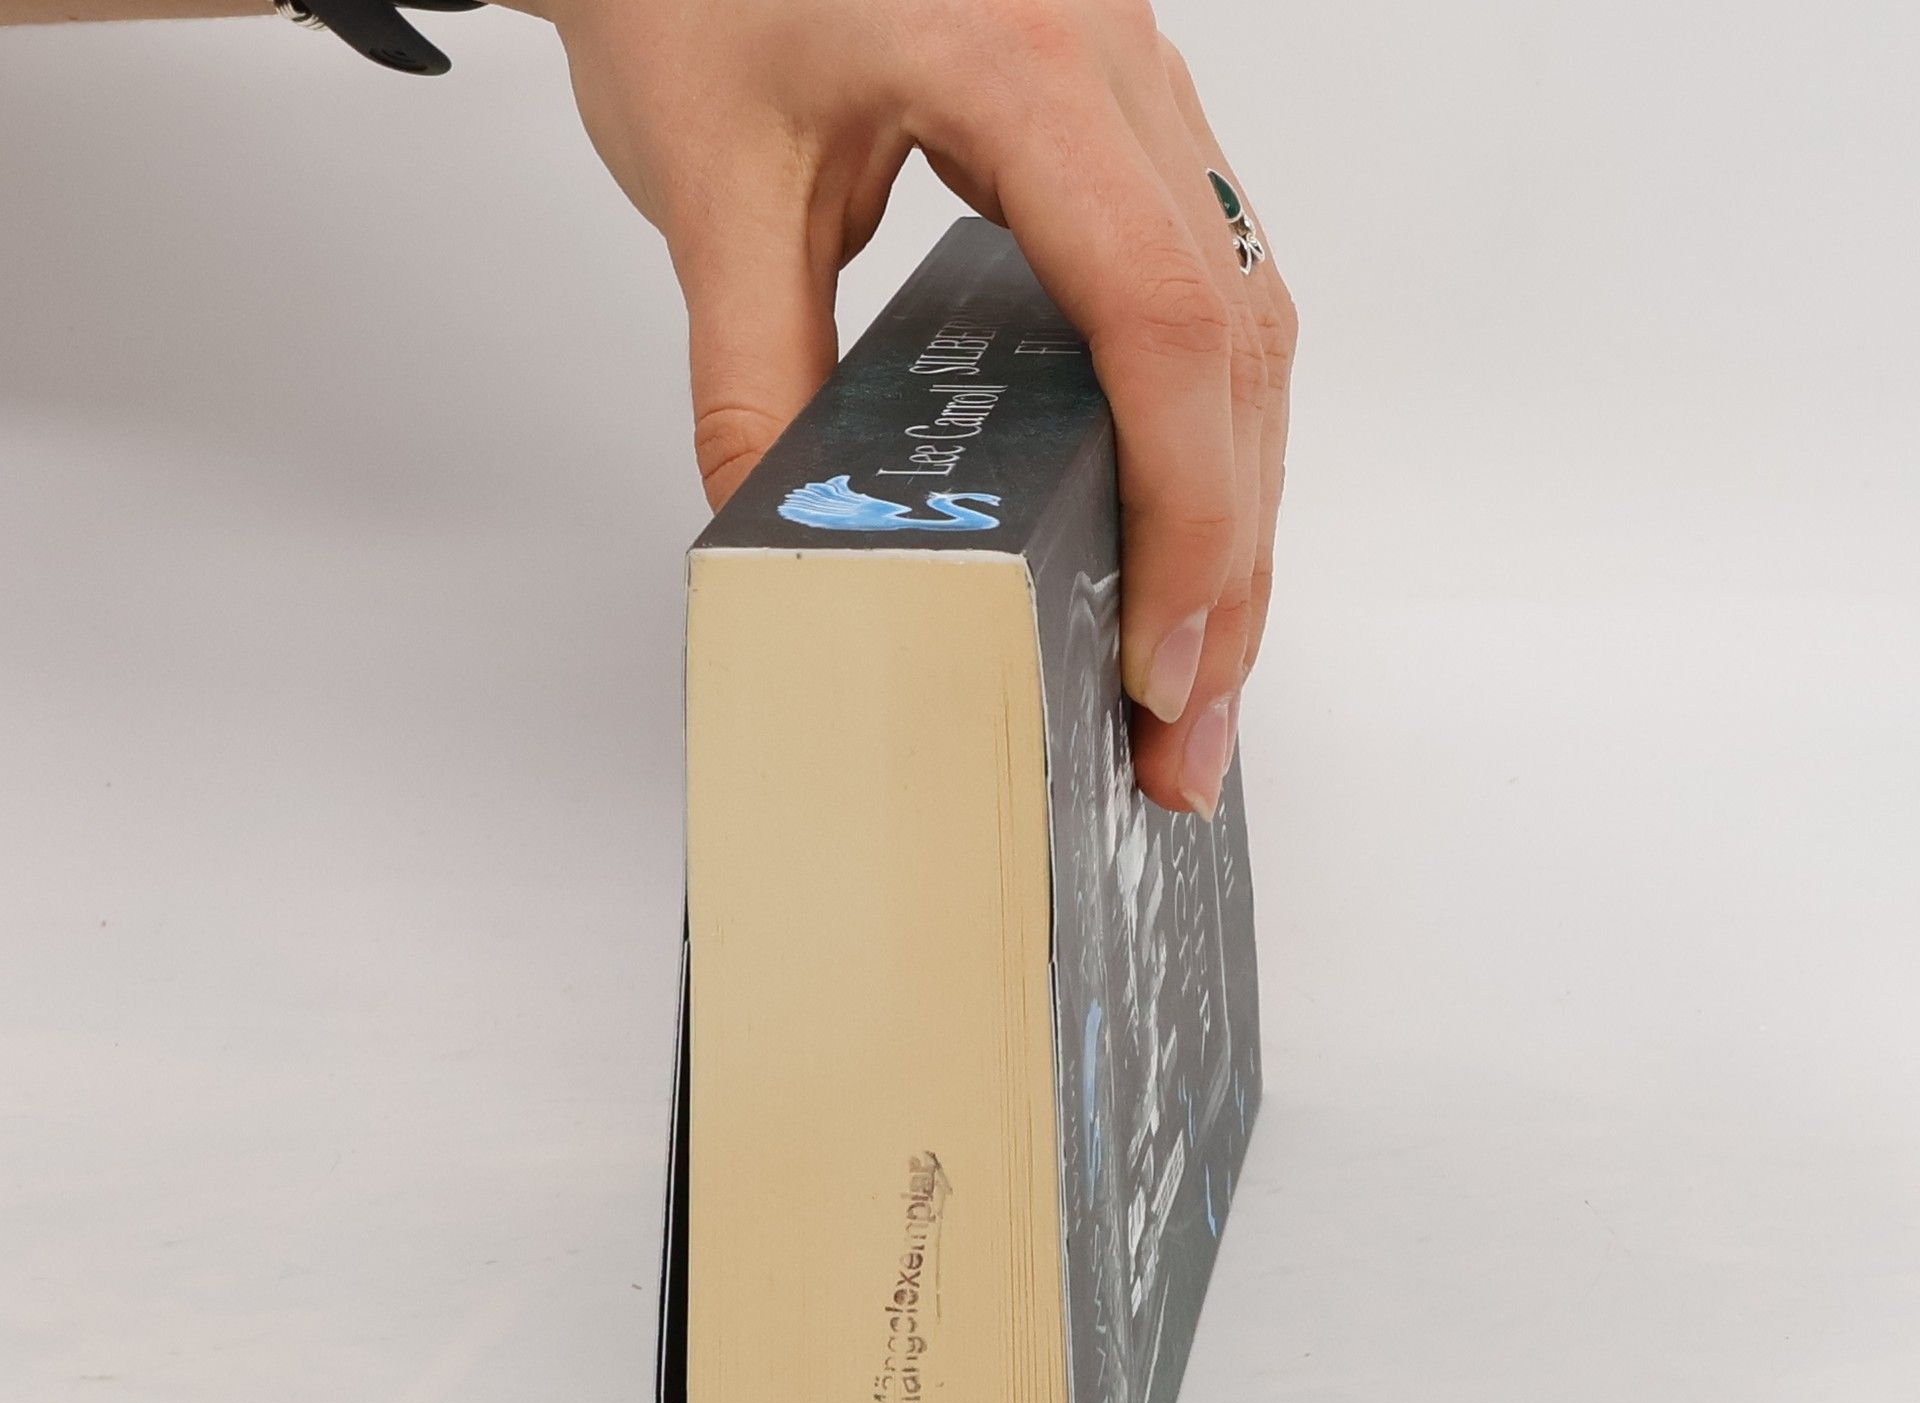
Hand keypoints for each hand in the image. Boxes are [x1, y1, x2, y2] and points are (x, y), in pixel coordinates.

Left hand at [535, 0, 1295, 815]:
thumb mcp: (711, 186)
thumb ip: (754, 377)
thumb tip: (796, 551)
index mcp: (1030, 68)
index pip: (1163, 324)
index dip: (1186, 516)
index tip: (1156, 661)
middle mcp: (1123, 73)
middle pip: (1238, 348)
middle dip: (1230, 559)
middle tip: (1190, 723)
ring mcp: (1141, 96)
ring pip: (1249, 328)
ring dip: (1239, 509)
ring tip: (1197, 662)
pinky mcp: (1124, 131)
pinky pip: (1210, 293)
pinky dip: (1210, 433)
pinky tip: (1184, 529)